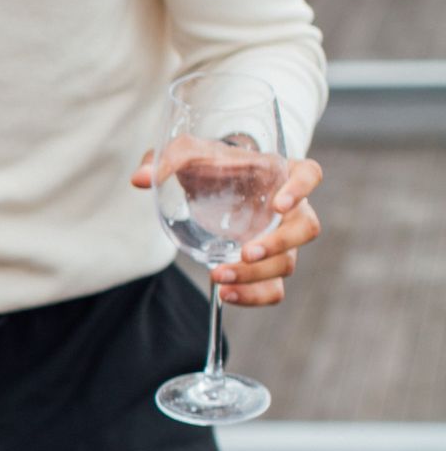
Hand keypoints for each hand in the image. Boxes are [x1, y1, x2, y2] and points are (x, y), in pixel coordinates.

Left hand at [131, 150, 323, 306]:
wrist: (212, 185)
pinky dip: (253, 297)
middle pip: (305, 228)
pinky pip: (273, 289)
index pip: (310, 174)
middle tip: (245, 252)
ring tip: (219, 277)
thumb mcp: (188, 153)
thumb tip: (140, 179)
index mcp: (280, 174)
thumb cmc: (210, 164)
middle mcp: (289, 209)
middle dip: (279, 244)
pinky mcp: (266, 266)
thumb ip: (168, 159)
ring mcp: (281, 241)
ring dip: (256, 276)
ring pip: (287, 264)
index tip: (280, 203)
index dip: (302, 188)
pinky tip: (225, 294)